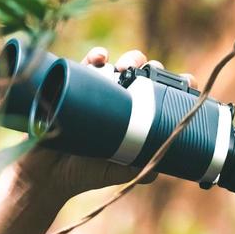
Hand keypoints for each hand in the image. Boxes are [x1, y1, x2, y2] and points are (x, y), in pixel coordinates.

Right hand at [15, 46, 193, 200]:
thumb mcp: (120, 172)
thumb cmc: (83, 174)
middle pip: (144, 76)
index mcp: (134, 118)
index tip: (188, 82)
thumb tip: (167, 161)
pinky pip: (86, 64)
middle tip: (154, 74)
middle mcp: (118, 102)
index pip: (160, 97)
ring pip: (120, 65)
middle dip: (154, 69)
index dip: (176, 87)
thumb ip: (143, 166)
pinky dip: (95, 56)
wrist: (46, 176)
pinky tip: (100, 58)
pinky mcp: (72, 86)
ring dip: (130, 58)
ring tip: (129, 67)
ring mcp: (95, 92)